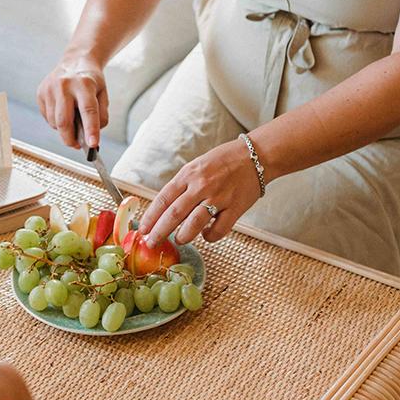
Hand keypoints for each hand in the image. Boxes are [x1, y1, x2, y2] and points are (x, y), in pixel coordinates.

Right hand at [37, 59, 108, 148]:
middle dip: (70, 139)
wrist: (75, 60)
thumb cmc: (91, 81)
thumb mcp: (103, 94)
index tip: (92, 145)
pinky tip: (63, 111)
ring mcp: (50, 88)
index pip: (88, 110)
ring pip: (54, 123)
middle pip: (64, 121)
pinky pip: (48, 117)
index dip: (91, 129)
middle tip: (77, 145)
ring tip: (72, 120)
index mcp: (84, 84)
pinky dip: (56, 122)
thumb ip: (101, 116)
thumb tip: (91, 138)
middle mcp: (64, 85)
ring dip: (64, 130)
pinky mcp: (40, 93)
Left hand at [139, 140, 261, 246]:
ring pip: (193, 224)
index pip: (163, 199)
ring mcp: (219, 197)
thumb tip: (165, 209)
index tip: (143, 229)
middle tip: (151, 243)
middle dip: (159, 232)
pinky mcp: (235, 208)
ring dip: (183, 236)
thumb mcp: (196, 166)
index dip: (151, 217)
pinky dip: (209, 236)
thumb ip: (182, 186)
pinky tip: (206, 235)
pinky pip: (218, 229)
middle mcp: (201, 185)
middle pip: (174, 214)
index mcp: (188, 174)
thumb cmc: (223, 161)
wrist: (256, 156)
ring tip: (178, 240)